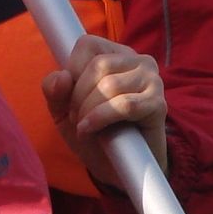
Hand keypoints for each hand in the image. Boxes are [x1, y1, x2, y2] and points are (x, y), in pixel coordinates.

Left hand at [41, 34, 167, 185]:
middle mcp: (138, 61)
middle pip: (98, 65)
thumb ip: (54, 90)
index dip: (72, 71)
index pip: (88, 45)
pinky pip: (125, 105)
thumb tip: (61, 76)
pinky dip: (101, 118)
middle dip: (78, 96)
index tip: (69, 97)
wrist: (118, 168)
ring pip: (110, 85)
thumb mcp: (63, 110)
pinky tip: (90, 130)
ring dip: (88, 110)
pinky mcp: (158, 104)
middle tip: (75, 118)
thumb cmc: (92, 131)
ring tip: (84, 126)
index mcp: (115, 53)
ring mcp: (152, 81)